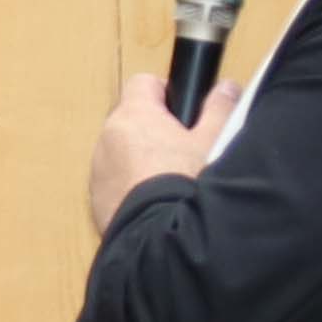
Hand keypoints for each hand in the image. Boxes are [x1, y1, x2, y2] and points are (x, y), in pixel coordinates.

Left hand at [84, 72, 235, 232]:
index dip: (165, 92)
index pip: (142, 83)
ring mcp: (98, 170)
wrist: (163, 237)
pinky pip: (115, 183)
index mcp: (133, 115)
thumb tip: (226, 88)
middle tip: (186, 149)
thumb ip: (220, 108)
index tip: (183, 110)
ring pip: (121, 153)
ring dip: (142, 159)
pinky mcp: (96, 200)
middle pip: (131, 120)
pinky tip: (158, 202)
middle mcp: (107, 138)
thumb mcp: (215, 140)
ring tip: (173, 180)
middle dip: (155, 129)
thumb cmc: (188, 182)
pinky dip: (132, 186)